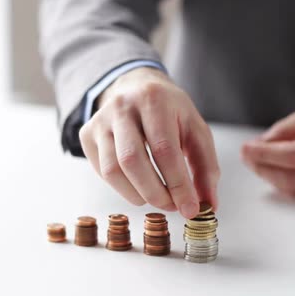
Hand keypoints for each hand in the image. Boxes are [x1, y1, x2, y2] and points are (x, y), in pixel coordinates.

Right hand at [79, 67, 219, 218]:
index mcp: (154, 99)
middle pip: (132, 160)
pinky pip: (101, 170)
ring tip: (154, 197)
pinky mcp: (87, 134)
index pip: (164, 149)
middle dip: (154, 193)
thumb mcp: (195, 130)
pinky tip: (137, 184)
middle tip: (171, 206)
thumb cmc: (169, 112)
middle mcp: (122, 106)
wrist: (135, 87)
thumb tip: (207, 205)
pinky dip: (121, 187)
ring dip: (136, 194)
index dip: (178, 184)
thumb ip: (205, 168)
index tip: (189, 209)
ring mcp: (100, 120)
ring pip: (112, 170)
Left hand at [242, 102, 294, 196]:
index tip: (246, 148)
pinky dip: (290, 181)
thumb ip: (292, 126)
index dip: (263, 153)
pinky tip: (279, 169)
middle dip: (263, 169)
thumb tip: (264, 142)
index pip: (292, 156)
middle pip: (293, 180)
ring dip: (272, 177)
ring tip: (259, 161)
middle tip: (248, 156)